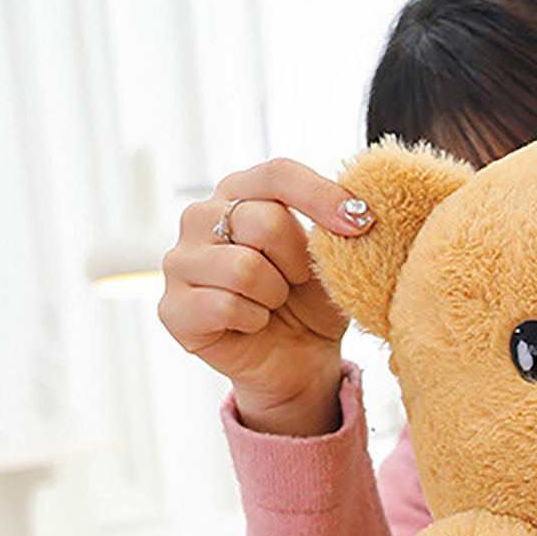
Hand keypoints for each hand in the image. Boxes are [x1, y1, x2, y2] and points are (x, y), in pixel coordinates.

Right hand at [158, 159, 373, 435]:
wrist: (297, 362)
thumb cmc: (310, 302)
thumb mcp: (331, 260)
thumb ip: (334, 227)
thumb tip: (360, 212)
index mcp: (239, 193)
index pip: (279, 174)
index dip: (322, 196)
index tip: (364, 223)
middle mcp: (200, 217)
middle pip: (265, 221)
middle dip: (298, 263)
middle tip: (295, 283)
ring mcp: (180, 261)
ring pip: (245, 268)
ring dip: (275, 295)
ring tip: (272, 304)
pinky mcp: (172, 307)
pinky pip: (225, 306)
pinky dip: (253, 321)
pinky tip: (252, 324)